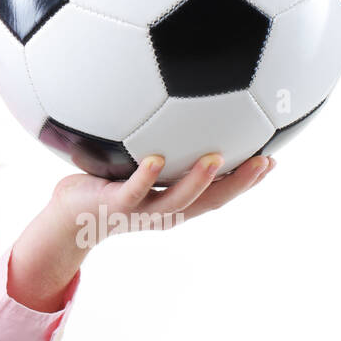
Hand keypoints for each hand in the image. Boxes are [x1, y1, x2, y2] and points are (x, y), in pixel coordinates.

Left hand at [6, 152, 273, 311]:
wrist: (66, 221)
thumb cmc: (102, 192)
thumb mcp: (136, 173)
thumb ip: (158, 154)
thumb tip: (172, 118)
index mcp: (175, 204)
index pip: (220, 194)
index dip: (248, 181)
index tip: (274, 160)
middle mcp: (165, 211)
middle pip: (211, 200)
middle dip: (240, 183)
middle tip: (265, 161)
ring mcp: (142, 209)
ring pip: (177, 198)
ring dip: (198, 179)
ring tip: (216, 157)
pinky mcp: (116, 204)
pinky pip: (133, 190)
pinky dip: (146, 176)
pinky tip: (155, 159)